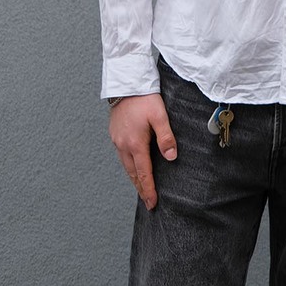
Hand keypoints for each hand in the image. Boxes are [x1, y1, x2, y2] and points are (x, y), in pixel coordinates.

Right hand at [108, 93, 176, 209]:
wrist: (127, 82)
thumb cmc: (144, 97)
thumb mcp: (159, 115)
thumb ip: (165, 137)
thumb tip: (171, 158)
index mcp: (135, 143)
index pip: (143, 173)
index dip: (149, 189)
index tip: (152, 203)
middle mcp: (123, 144)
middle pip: (132, 173)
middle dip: (141, 187)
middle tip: (148, 201)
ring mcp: (117, 139)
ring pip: (126, 165)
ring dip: (134, 177)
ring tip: (141, 186)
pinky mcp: (114, 132)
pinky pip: (122, 155)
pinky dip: (128, 164)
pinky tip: (133, 164)